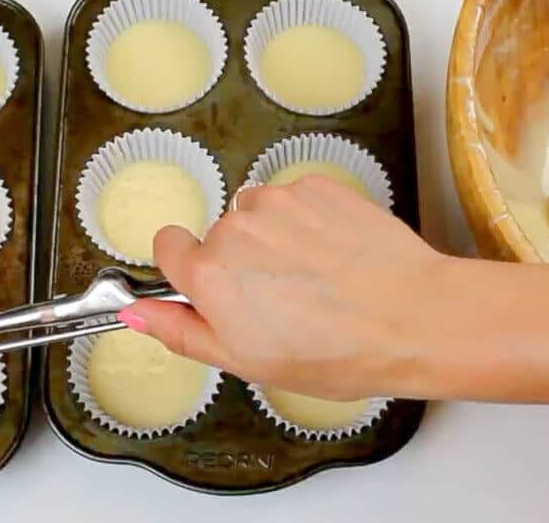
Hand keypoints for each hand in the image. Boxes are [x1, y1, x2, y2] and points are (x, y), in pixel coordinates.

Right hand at [117, 175, 445, 399]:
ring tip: (314, 278)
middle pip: (217, 235)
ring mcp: (278, 202)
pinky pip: (294, 199)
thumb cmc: (336, 352)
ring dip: (273, 238)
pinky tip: (334, 255)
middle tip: (281, 300)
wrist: (413, 318)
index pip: (167, 246)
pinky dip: (307, 221)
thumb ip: (181, 331)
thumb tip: (135, 313)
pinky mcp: (316, 186)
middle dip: (239, 262)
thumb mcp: (246, 361)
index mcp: (210, 276)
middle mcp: (235, 229)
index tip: (214, 286)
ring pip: (255, 215)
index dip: (188, 268)